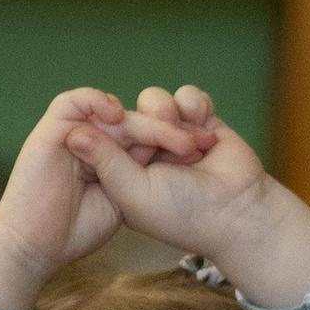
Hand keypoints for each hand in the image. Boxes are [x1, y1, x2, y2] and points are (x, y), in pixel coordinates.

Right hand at [0, 85, 178, 309]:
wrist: (33, 247)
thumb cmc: (73, 234)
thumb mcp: (122, 203)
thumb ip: (139, 179)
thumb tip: (168, 163)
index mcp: (110, 159)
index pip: (145, 137)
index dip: (175, 138)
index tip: (206, 148)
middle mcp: (92, 141)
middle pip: (133, 120)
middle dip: (168, 128)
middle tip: (197, 141)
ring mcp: (70, 133)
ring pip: (109, 108)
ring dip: (140, 115)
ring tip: (168, 128)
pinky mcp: (49, 129)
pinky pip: (72, 101)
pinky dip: (94, 100)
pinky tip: (120, 114)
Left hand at [61, 86, 309, 306]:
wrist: (238, 213)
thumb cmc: (182, 212)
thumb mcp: (133, 192)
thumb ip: (104, 160)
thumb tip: (72, 132)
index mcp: (121, 172)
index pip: (101, 136)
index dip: (105, 129)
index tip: (113, 129)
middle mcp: (144, 152)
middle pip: (128, 114)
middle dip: (146, 124)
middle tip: (170, 148)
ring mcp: (172, 135)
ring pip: (156, 100)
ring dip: (169, 113)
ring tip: (187, 142)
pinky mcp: (200, 122)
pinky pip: (188, 96)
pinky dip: (195, 106)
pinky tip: (205, 129)